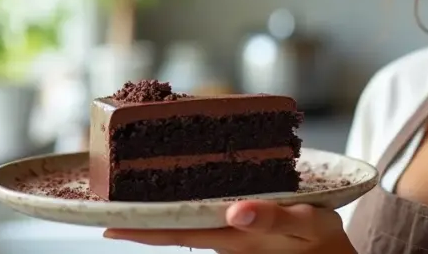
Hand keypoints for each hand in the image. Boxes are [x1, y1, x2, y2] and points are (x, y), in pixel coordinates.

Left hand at [103, 200, 355, 253]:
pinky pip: (205, 214)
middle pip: (174, 228)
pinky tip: (182, 187)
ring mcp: (231, 233)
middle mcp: (226, 235)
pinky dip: (187, 202)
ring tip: (135, 189)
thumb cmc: (320, 240)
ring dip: (161, 208)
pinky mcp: (241, 226)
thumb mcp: (304, 224)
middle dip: (140, 219)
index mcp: (234, 236)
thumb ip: (272, 217)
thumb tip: (234, 210)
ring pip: (187, 221)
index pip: (178, 233)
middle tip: (107, 204)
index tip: (106, 225)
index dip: (141, 230)